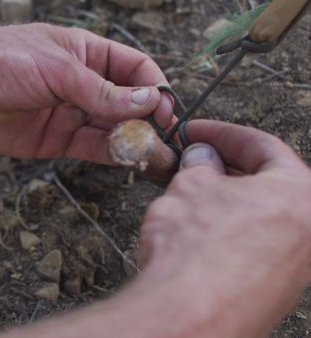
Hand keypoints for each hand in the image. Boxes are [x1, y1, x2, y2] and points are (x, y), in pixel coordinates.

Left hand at [0, 23, 173, 163]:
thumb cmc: (0, 60)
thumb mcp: (56, 69)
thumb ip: (101, 90)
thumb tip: (148, 102)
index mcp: (87, 54)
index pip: (135, 69)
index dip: (154, 88)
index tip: (165, 109)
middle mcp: (83, 85)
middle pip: (129, 103)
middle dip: (149, 120)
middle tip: (165, 141)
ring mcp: (70, 113)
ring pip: (112, 129)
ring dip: (133, 141)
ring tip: (153, 155)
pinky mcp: (55, 140)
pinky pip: (91, 148)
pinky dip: (110, 154)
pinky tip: (126, 159)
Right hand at [138, 120, 310, 336]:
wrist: (193, 314)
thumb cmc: (198, 251)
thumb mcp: (190, 186)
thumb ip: (201, 166)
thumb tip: (202, 160)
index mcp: (301, 193)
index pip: (263, 147)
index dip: (221, 134)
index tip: (197, 133)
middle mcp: (309, 230)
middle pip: (267, 183)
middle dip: (225, 169)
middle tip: (193, 162)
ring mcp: (296, 264)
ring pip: (260, 217)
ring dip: (226, 202)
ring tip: (190, 198)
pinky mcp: (275, 290)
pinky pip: (254, 247)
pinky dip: (228, 232)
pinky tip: (198, 233)